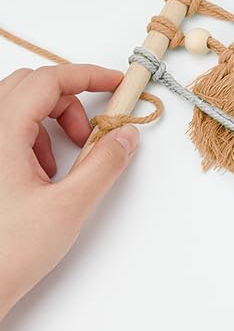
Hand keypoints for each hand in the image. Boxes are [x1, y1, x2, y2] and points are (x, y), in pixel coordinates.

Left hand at [0, 64, 139, 318]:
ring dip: (48, 120)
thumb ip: (103, 164)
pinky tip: (40, 176)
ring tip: (63, 162)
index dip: (87, 76)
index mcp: (1, 134)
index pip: (48, 80)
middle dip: (68, 99)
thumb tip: (125, 136)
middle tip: (91, 130)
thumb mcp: (68, 207)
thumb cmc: (5, 254)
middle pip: (29, 86)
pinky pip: (2, 131)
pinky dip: (29, 138)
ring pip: (14, 106)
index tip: (115, 85)